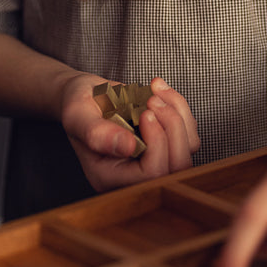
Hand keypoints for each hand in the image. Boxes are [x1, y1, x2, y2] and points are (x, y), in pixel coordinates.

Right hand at [59, 72, 199, 191]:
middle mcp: (134, 175)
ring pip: (187, 148)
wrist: (86, 95)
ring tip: (153, 90)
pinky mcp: (166, 143)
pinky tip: (158, 89)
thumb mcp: (77, 114)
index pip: (149, 174)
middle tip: (152, 100)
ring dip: (177, 113)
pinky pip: (189, 132)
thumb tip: (128, 147)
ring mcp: (153, 160)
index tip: (145, 112)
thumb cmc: (78, 105)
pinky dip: (180, 106)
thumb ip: (97, 133)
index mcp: (108, 177)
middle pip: (176, 167)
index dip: (155, 142)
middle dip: (172, 128)